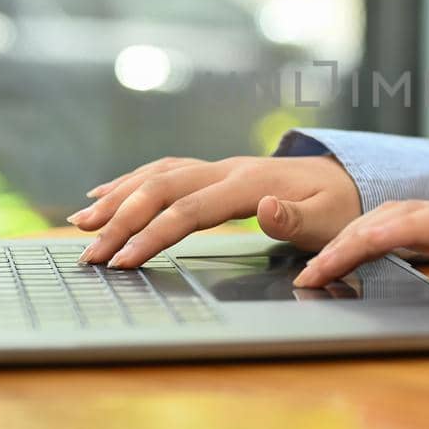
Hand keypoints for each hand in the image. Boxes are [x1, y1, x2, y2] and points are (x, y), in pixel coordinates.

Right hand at [69, 155, 362, 266]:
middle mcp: (228, 170)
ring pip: (157, 176)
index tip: (124, 260)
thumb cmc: (339, 209)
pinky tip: (102, 195)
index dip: (154, 234)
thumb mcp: (330, 221)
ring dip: (117, 198)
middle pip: (162, 188)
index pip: (190, 209)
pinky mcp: (213, 173)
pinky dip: (130, 182)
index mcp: (252, 184)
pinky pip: (164, 172)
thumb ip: (297, 219)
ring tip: (80, 225)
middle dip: (121, 220)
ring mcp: (218, 168)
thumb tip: (266, 209)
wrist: (349, 182)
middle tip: (89, 254)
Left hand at [292, 194, 428, 287]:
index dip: (339, 247)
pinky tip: (369, 243)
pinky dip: (393, 232)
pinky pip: (422, 225)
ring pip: (385, 221)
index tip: (314, 272)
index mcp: (424, 222)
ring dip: (351, 242)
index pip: (371, 230)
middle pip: (368, 224)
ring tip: (325, 264)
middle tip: (307, 275)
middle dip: (333, 249)